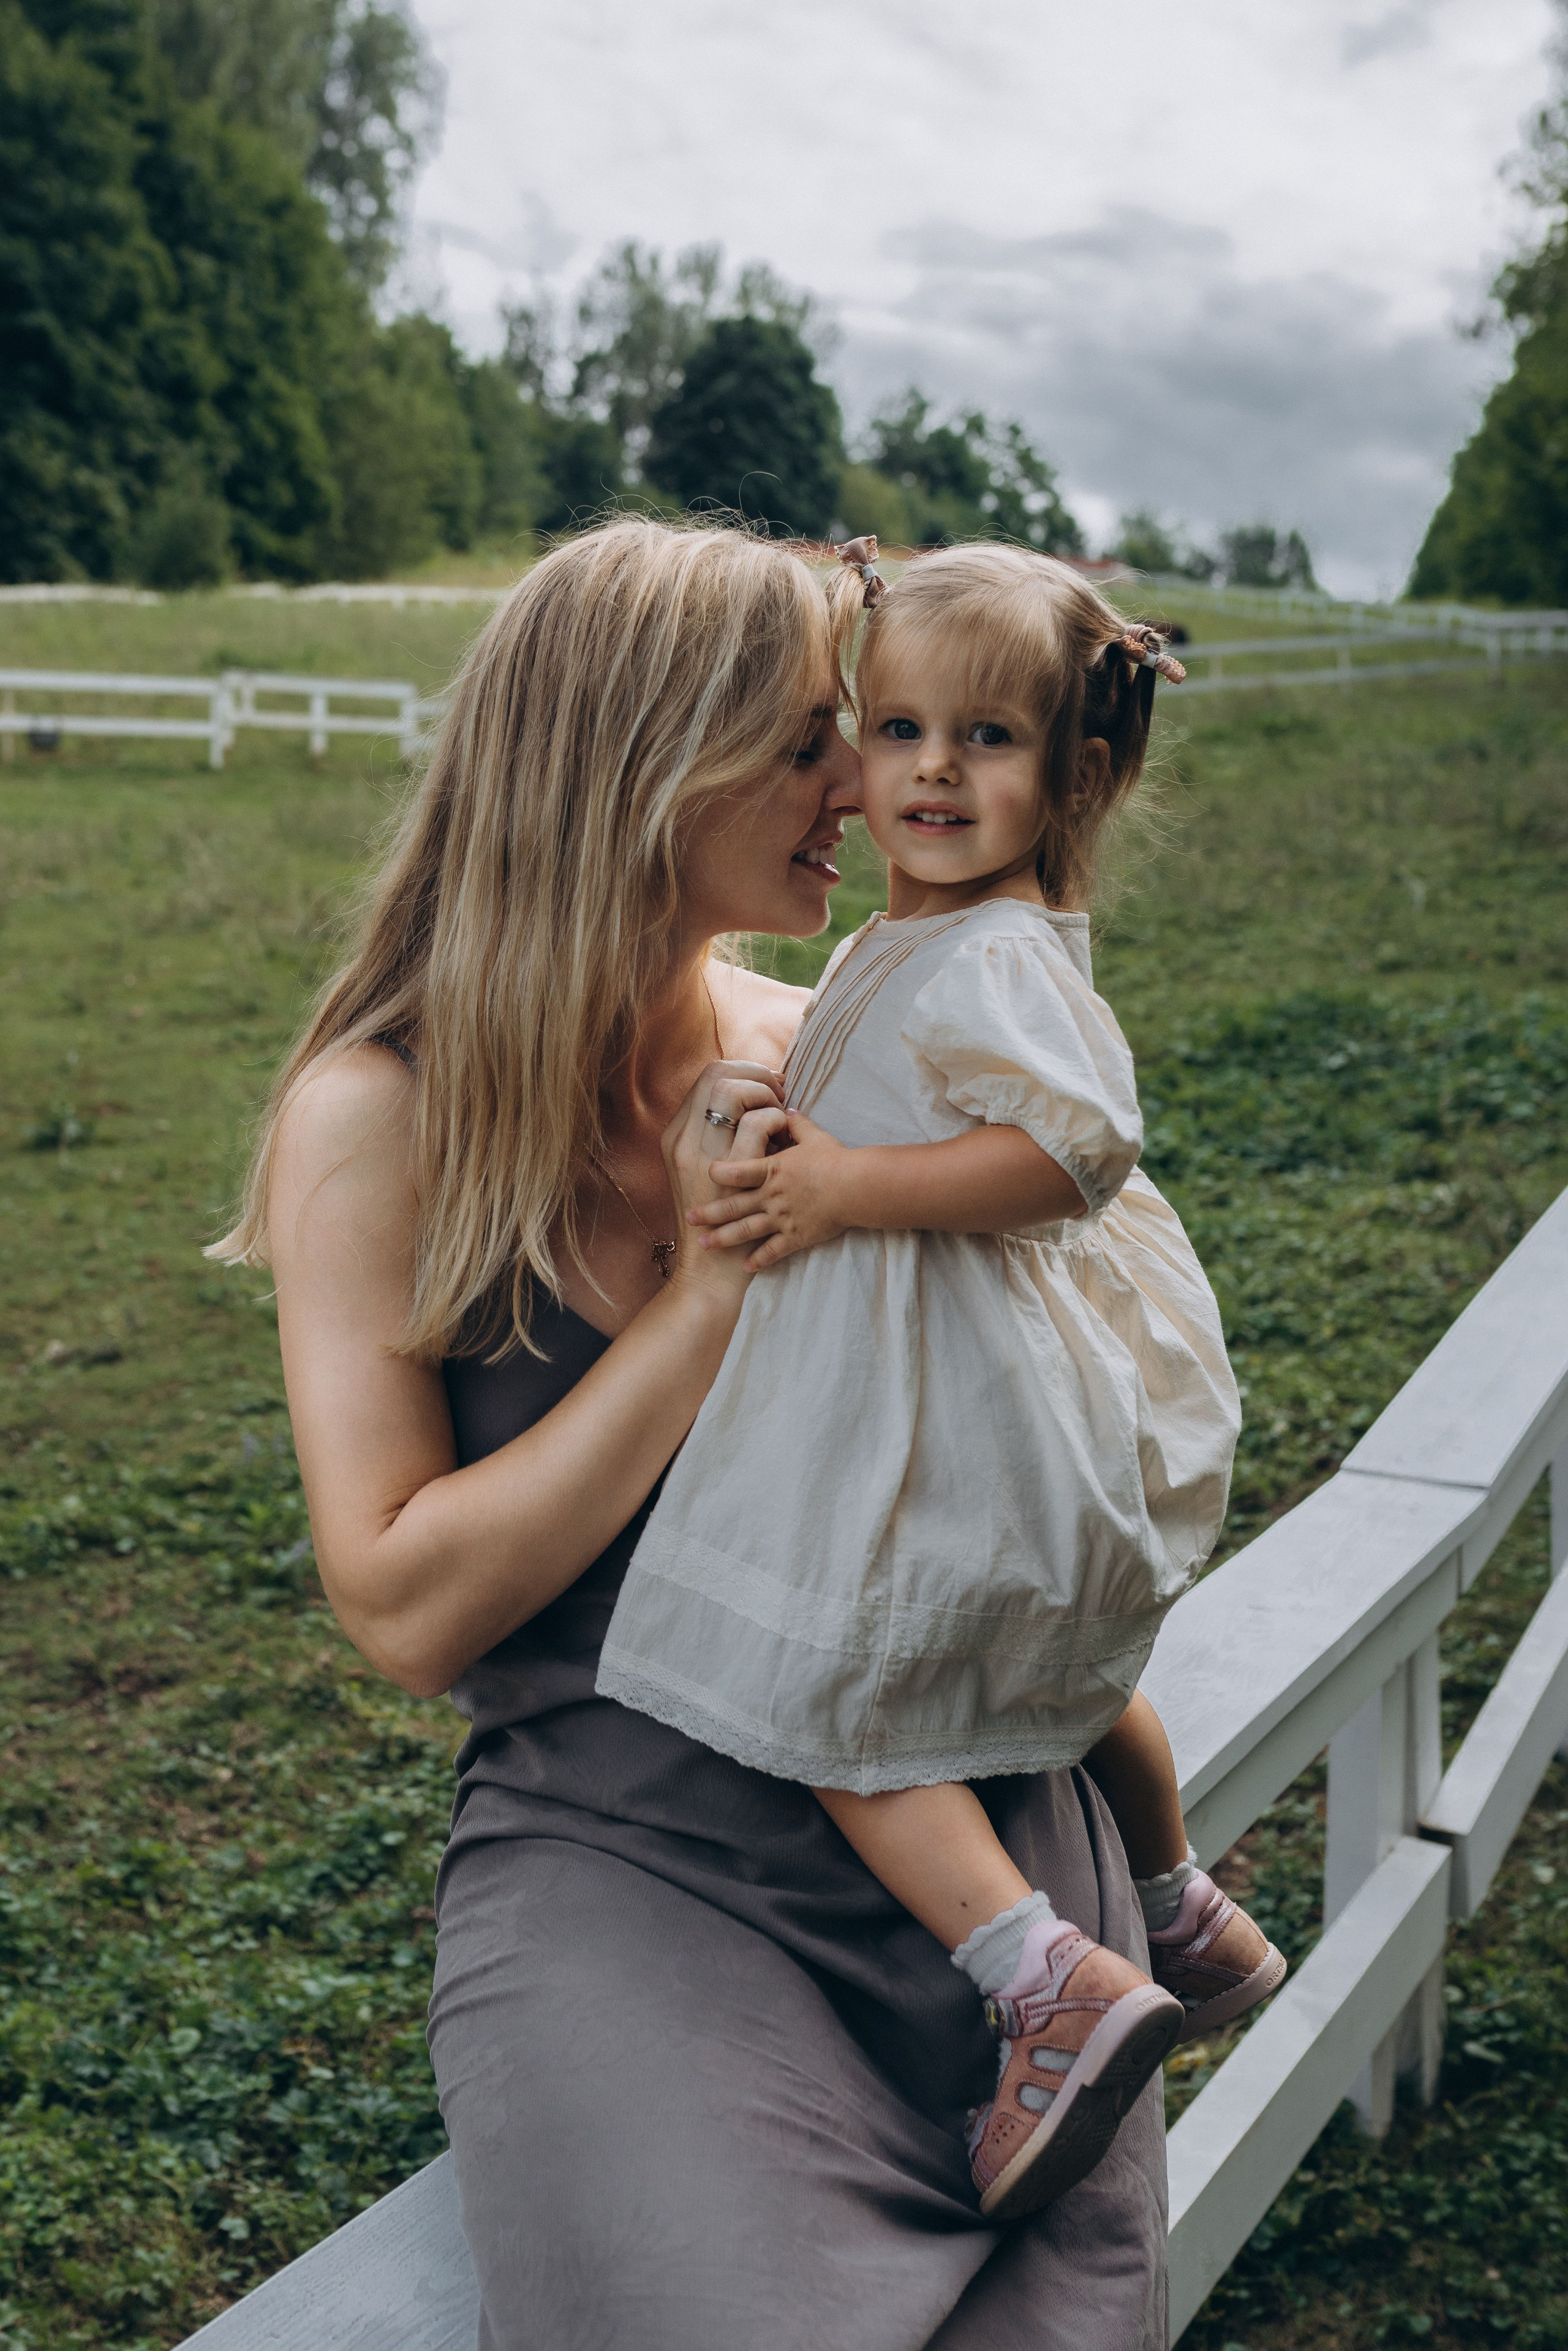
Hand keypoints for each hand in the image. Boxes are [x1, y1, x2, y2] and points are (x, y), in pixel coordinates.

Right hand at [660, 1062, 786, 1299]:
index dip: (738, 1072)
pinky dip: (775, 1119)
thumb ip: (706, 1142)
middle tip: (776, 1088)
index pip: (705, 1079)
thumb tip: (738, 1110)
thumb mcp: (693, 1176)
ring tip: (782, 1105)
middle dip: (754, 1075)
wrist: (710, 1272)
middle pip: (718, 1076)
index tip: (761, 1085)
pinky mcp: (737, 1173)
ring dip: (765, 1094)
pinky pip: (758, 1126)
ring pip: (737, 1096)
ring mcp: (710, 1155)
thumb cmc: (707, 1224)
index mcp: (677, 1140)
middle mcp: (688, 1142)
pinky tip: (786, 1130)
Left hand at [691, 1110, 852, 1270]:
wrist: (856, 1187)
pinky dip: (758, 1259)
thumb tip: (787, 1110)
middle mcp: (771, 1195)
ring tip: (705, 1244)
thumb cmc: (835, 1159)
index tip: (705, 1176)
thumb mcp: (814, 1135)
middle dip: (709, 1212)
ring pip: (746, 1230)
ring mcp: (781, 1218)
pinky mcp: (796, 1236)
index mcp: (772, 1169)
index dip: (719, 1173)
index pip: (737, 1171)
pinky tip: (745, 1267)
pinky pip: (773, 1251)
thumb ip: (796, 1124)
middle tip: (689, 1217)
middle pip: (734, 1205)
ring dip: (723, 1238)